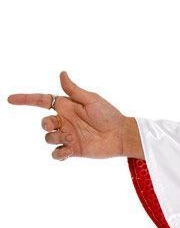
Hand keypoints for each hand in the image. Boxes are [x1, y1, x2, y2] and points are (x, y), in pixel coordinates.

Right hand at [7, 70, 132, 159]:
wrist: (120, 134)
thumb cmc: (108, 114)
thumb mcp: (91, 99)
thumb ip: (74, 90)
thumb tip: (61, 73)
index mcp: (66, 106)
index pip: (41, 101)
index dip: (25, 100)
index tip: (10, 99)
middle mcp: (64, 121)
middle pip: (43, 123)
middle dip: (46, 125)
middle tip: (58, 125)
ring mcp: (68, 136)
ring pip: (49, 138)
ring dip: (57, 138)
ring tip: (72, 138)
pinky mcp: (73, 150)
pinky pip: (57, 154)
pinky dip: (59, 154)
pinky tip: (68, 151)